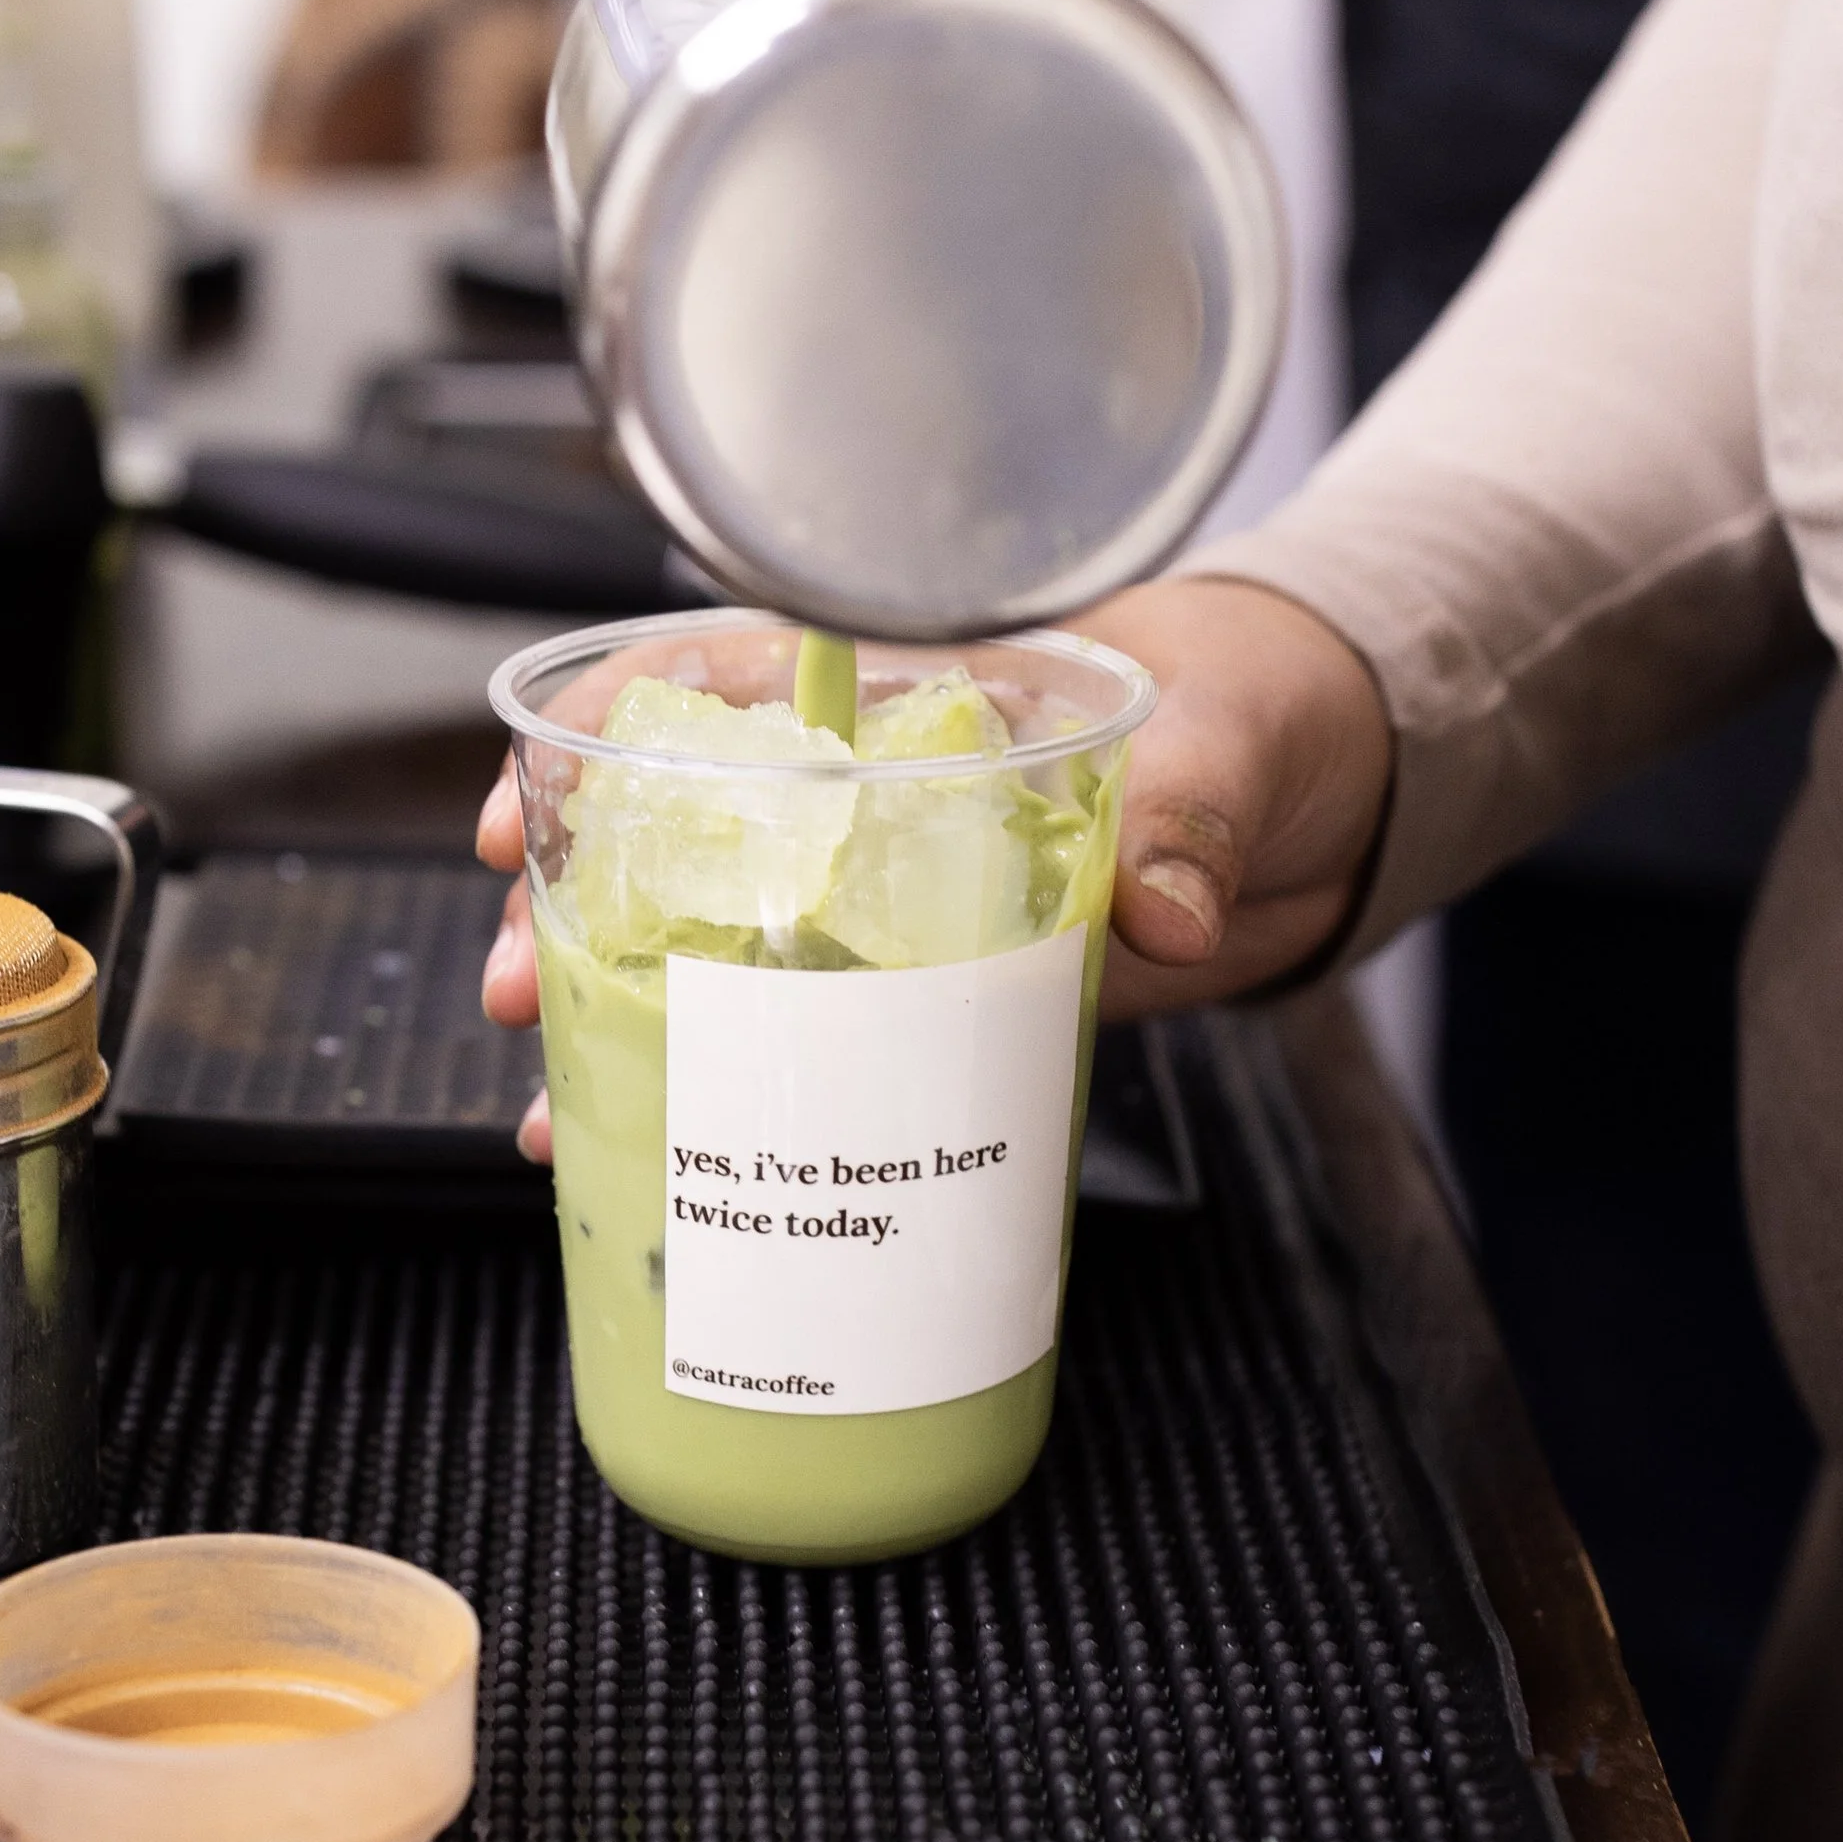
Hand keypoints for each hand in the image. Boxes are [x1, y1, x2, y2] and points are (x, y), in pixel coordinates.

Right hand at [477, 579, 1390, 1147]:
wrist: (1336, 798)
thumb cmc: (1265, 709)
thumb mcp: (1232, 736)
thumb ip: (1192, 813)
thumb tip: (1162, 911)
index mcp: (918, 694)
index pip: (725, 682)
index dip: (609, 735)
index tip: (535, 799)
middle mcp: (883, 800)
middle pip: (685, 836)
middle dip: (575, 907)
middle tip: (506, 980)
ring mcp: (903, 905)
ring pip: (724, 951)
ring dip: (618, 1020)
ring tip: (545, 1102)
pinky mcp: (949, 1000)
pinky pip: (818, 1045)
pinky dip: (735, 1099)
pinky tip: (654, 1159)